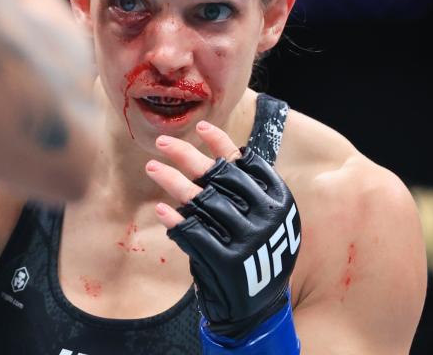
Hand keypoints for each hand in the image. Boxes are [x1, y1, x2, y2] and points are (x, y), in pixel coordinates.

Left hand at [146, 121, 300, 339]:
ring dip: (172, 181)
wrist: (258, 306)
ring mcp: (248, 241)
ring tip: (152, 167)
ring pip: (202, 200)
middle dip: (187, 156)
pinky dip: (175, 220)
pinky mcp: (228, 262)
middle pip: (219, 176)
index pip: (247, 163)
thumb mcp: (264, 217)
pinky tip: (161, 209)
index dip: (222, 143)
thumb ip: (245, 185)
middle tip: (161, 142)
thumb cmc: (254, 251)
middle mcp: (267, 218)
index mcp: (280, 202)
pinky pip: (194, 233)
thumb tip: (212, 140)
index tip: (199, 127)